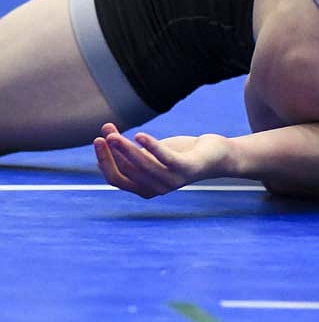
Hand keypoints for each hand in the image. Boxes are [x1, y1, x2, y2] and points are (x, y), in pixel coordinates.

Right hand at [94, 123, 230, 198]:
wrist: (216, 155)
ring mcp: (172, 180)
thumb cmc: (181, 153)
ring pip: (142, 165)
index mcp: (145, 188)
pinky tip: (139, 135)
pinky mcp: (186, 168)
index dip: (104, 161)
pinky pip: (165, 158)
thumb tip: (106, 137)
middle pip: (126, 172)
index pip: (116, 178)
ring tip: (112, 133)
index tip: (98, 140)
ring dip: (125, 148)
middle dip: (110, 154)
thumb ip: (133, 151)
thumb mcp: (153, 153)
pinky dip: (151, 147)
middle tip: (101, 135)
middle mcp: (156, 188)